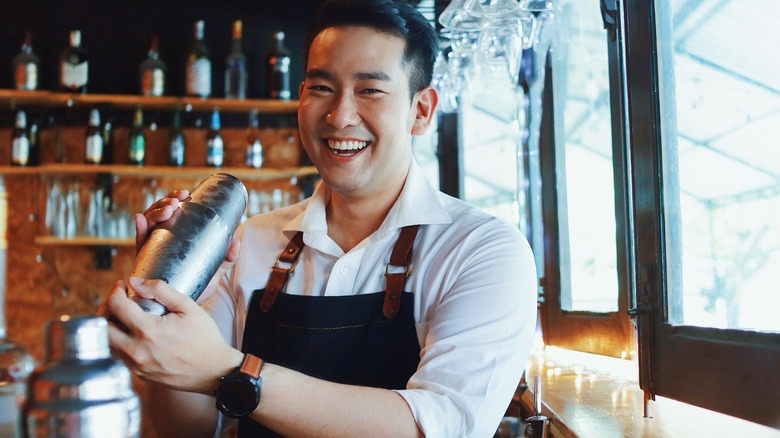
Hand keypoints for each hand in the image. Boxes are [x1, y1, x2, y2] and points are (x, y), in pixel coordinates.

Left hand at [105, 277, 243, 394]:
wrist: (214, 371)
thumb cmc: (205, 339)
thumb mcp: (188, 307)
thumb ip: (161, 290)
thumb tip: (135, 281)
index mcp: (148, 331)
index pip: (115, 306)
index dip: (115, 290)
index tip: (122, 286)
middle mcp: (136, 351)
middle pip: (102, 327)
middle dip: (106, 309)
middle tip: (118, 301)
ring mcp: (136, 366)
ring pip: (106, 344)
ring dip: (110, 327)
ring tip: (124, 317)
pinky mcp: (139, 376)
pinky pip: (119, 357)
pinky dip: (120, 342)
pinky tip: (135, 335)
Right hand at [134, 189, 241, 302]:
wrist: (183, 311)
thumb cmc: (196, 287)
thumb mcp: (214, 271)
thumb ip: (226, 258)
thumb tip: (235, 242)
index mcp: (177, 236)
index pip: (175, 213)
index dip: (177, 199)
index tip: (187, 194)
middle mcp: (162, 239)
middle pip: (161, 213)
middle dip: (167, 202)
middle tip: (178, 201)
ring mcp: (152, 248)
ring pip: (150, 222)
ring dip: (157, 210)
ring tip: (169, 209)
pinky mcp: (144, 261)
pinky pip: (139, 242)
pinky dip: (138, 228)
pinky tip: (140, 219)